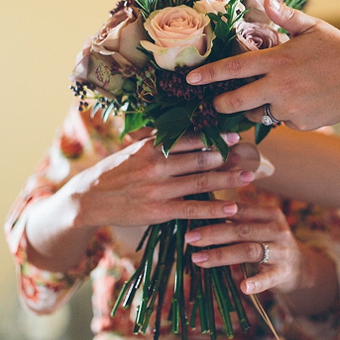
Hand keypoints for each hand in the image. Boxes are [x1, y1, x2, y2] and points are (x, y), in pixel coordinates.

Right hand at [60, 131, 255, 227]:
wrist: (89, 199)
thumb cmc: (114, 172)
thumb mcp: (132, 150)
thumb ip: (156, 141)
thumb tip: (181, 129)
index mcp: (152, 146)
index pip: (189, 138)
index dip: (214, 137)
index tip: (235, 135)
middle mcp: (157, 165)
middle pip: (200, 158)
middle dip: (227, 157)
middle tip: (250, 154)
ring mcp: (159, 188)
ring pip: (200, 181)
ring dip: (227, 179)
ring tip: (249, 177)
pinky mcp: (158, 211)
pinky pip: (192, 208)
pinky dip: (214, 208)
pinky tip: (232, 208)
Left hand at [185, 201, 304, 295]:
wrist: (301, 268)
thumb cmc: (269, 243)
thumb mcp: (258, 227)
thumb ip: (237, 220)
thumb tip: (199, 212)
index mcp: (269, 214)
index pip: (239, 209)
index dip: (215, 212)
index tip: (191, 215)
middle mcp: (277, 229)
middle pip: (241, 230)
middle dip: (213, 233)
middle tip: (189, 238)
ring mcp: (282, 251)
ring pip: (249, 251)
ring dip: (222, 255)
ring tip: (199, 259)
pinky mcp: (284, 273)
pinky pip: (268, 277)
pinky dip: (256, 282)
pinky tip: (242, 286)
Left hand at [186, 0, 339, 129]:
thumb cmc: (339, 50)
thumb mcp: (313, 27)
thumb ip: (284, 16)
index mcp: (278, 60)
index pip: (234, 69)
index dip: (209, 76)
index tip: (191, 81)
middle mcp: (280, 87)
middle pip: (236, 102)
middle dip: (221, 104)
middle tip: (216, 103)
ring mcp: (290, 108)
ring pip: (258, 113)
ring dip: (255, 108)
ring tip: (271, 95)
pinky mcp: (301, 124)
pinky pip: (281, 121)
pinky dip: (283, 114)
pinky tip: (300, 102)